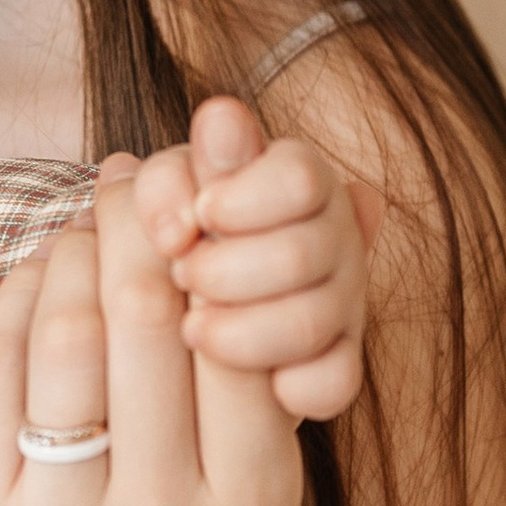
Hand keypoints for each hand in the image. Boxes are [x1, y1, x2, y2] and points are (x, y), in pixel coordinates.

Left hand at [0, 159, 312, 505]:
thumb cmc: (160, 490)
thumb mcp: (238, 433)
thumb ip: (284, 323)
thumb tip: (357, 195)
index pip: (242, 337)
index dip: (214, 245)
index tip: (196, 197)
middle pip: (149, 315)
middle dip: (137, 221)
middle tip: (129, 175)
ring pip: (69, 332)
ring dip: (72, 250)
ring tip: (84, 225)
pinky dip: (16, 294)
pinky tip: (36, 274)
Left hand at [134, 98, 380, 420]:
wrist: (169, 316)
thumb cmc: (165, 240)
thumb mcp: (163, 197)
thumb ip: (185, 167)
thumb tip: (219, 121)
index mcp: (298, 180)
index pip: (299, 175)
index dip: (240, 200)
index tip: (193, 219)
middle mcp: (335, 236)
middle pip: (305, 250)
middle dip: (228, 268)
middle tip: (183, 275)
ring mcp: (342, 304)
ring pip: (317, 319)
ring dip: (245, 328)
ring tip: (192, 329)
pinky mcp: (334, 368)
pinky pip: (335, 382)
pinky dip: (296, 385)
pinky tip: (258, 383)